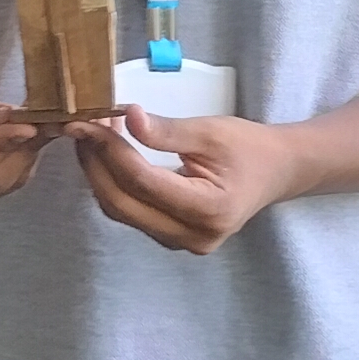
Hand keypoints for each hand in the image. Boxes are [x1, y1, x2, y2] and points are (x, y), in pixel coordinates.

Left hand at [72, 107, 302, 254]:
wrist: (277, 171)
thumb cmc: (250, 148)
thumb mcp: (211, 131)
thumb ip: (166, 130)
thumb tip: (125, 116)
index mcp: (209, 209)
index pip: (142, 181)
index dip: (110, 151)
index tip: (89, 121)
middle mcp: (193, 236)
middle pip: (123, 203)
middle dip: (95, 163)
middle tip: (80, 127)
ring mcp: (181, 242)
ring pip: (122, 211)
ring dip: (99, 173)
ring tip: (92, 136)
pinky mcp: (171, 237)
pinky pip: (131, 213)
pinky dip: (113, 184)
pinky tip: (107, 156)